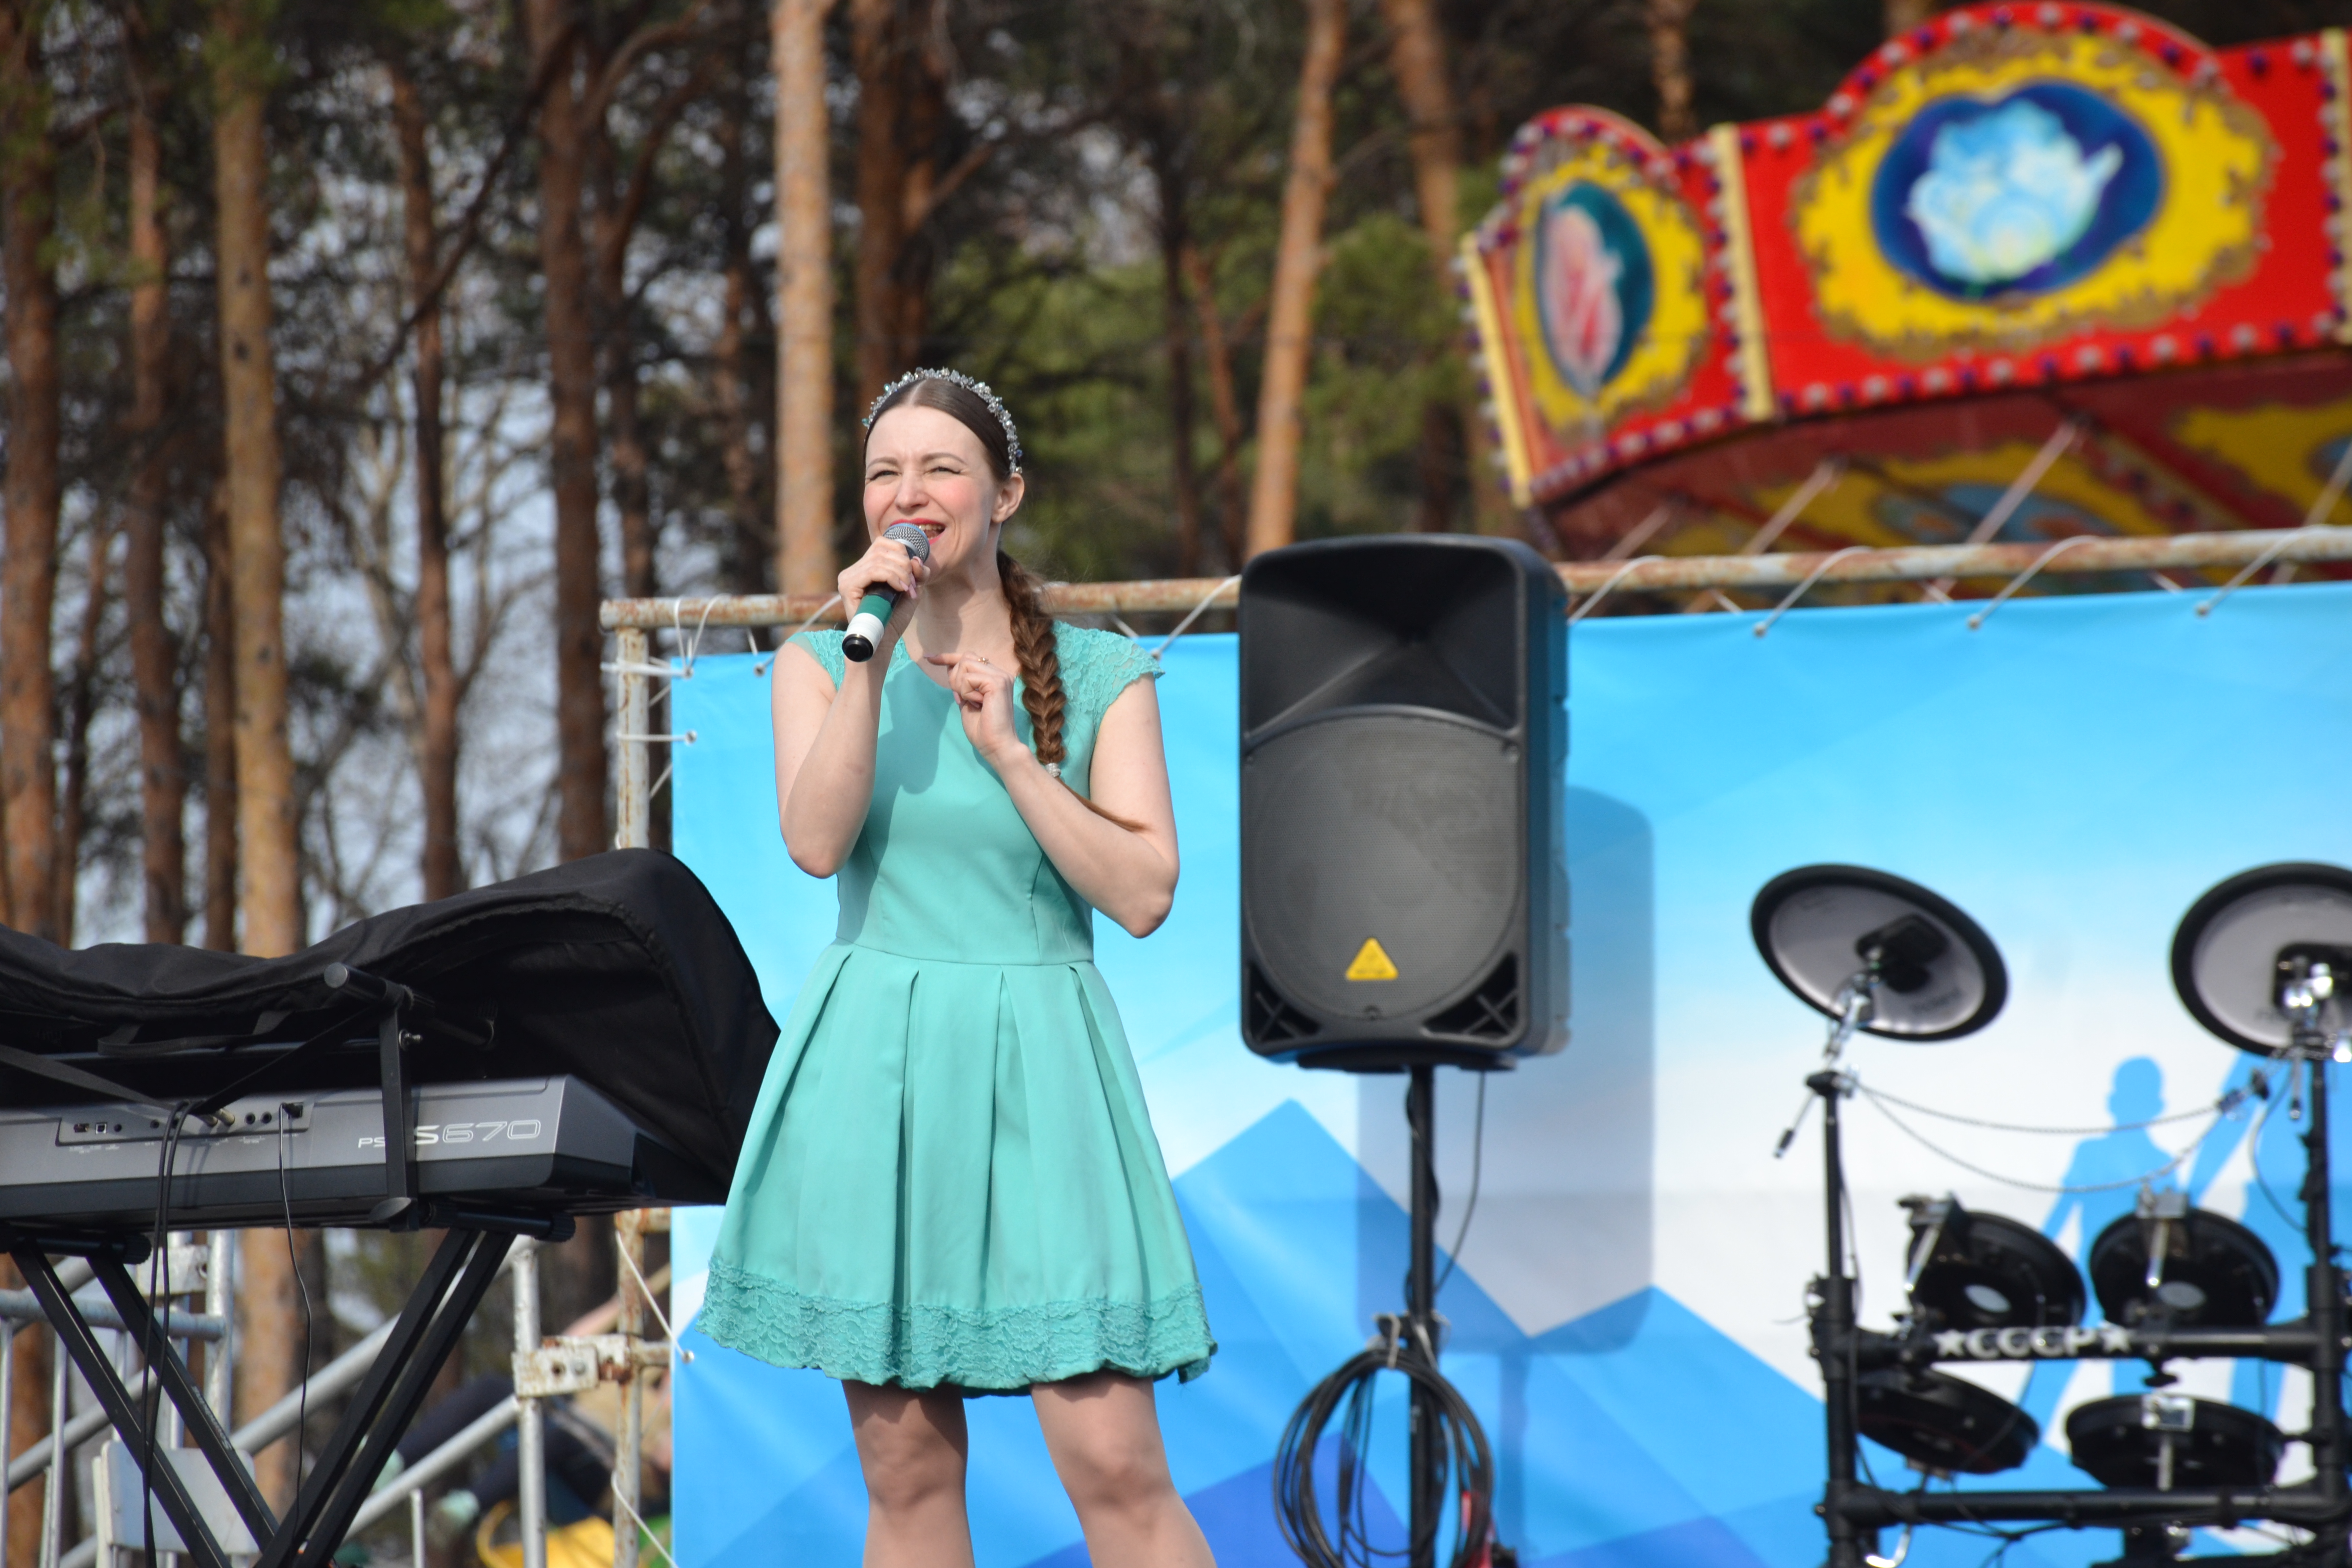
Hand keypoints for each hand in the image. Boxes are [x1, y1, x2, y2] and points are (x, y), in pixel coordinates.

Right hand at [837, 531, 928, 651]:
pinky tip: (900, 589)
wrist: (882, 641)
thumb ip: (916, 573)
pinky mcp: (847, 587)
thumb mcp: (911, 590)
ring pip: (879, 559)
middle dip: (904, 564)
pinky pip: (873, 571)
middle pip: (882, 549)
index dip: (902, 552)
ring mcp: (847, 577)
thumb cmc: (894, 618)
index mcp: (865, 567)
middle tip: (912, 584)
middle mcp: (853, 569)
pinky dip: (891, 577)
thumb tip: (916, 559)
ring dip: (900, 573)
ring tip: (907, 589)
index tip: (913, 574)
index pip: (883, 543)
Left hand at [923, 650, 1025, 767]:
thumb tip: (950, 667)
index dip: (948, 657)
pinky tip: (978, 704)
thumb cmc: (983, 730)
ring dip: (960, 685)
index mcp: (995, 677)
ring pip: (965, 663)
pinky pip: (968, 678)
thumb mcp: (966, 702)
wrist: (997, 747)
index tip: (929, 658)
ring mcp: (1000, 676)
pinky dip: (966, 692)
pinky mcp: (997, 682)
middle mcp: (1000, 673)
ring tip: (972, 702)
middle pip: (965, 657)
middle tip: (961, 698)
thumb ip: (961, 685)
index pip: (969, 658)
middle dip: (954, 676)